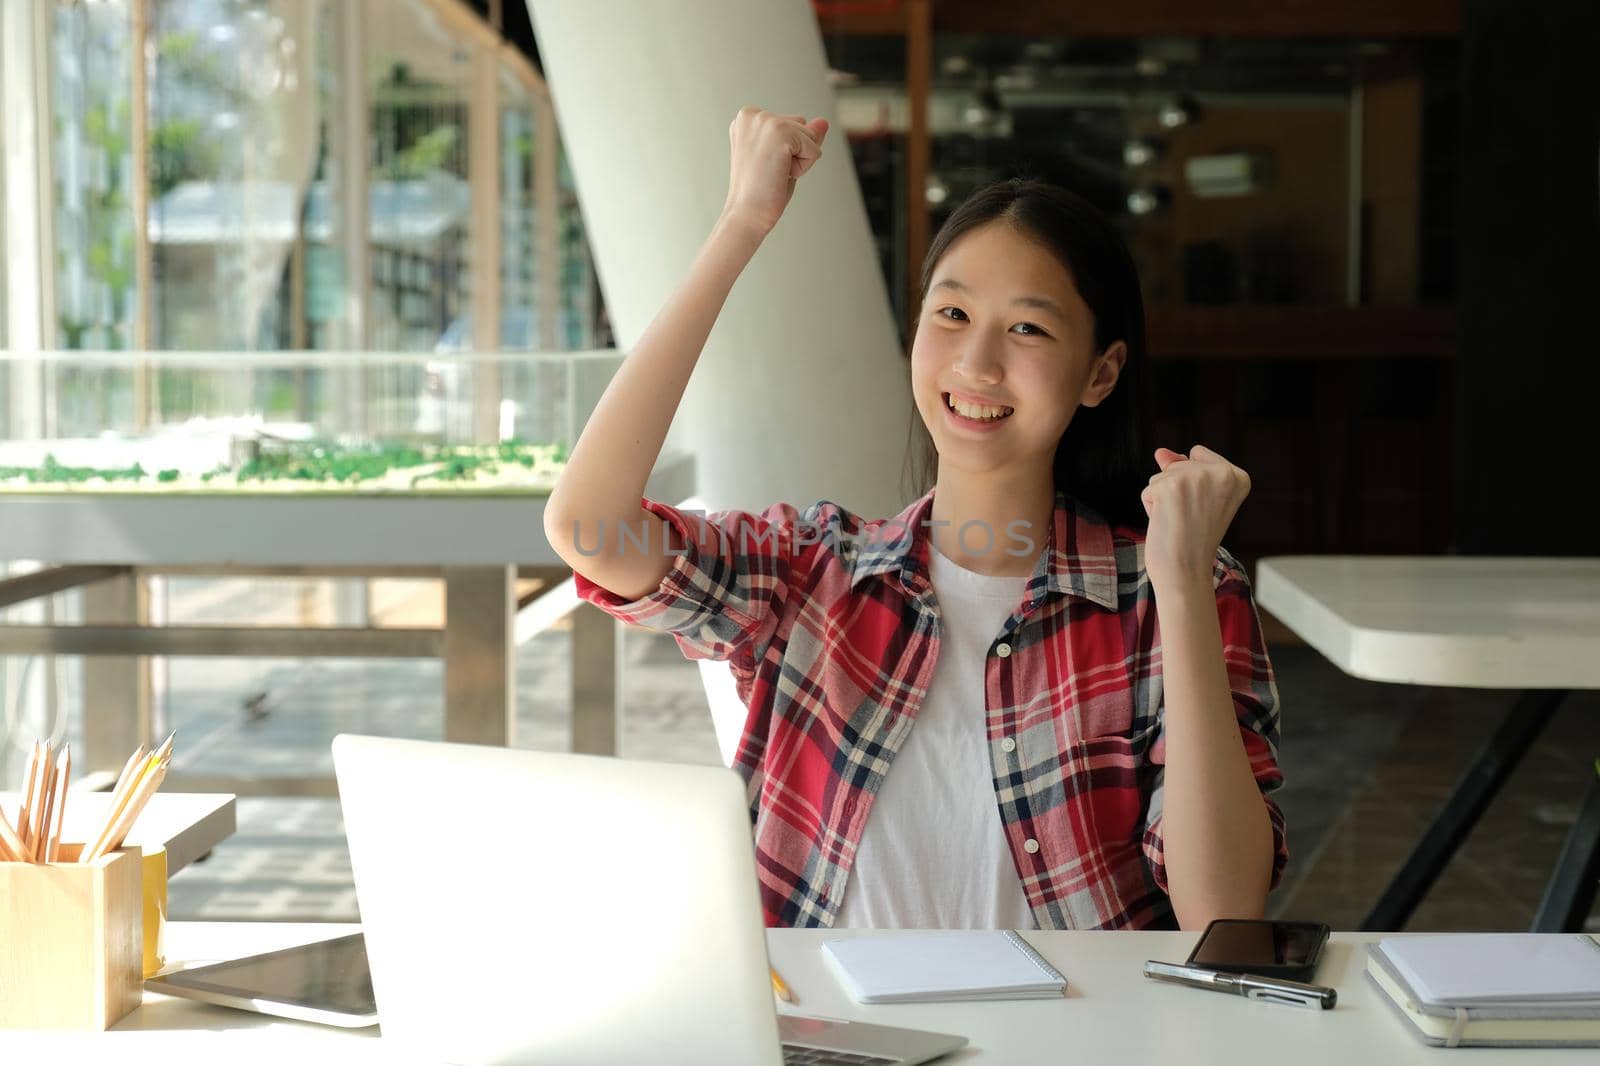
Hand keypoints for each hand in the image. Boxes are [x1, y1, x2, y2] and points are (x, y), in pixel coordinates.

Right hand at [720, 106, 828, 237]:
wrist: (747, 214)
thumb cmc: (761, 190)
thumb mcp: (783, 157)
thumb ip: (802, 135)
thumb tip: (824, 122)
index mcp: (747, 117)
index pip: (791, 124)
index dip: (786, 151)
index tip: (765, 166)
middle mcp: (753, 114)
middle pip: (802, 126)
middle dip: (795, 153)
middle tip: (770, 171)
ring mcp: (766, 121)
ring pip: (810, 136)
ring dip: (799, 161)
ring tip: (774, 173)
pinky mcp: (780, 132)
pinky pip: (814, 150)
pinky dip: (803, 167)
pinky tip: (780, 174)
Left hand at [1140, 444, 1250, 590]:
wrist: (1186, 571)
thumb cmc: (1194, 540)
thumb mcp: (1198, 499)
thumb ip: (1183, 468)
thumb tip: (1161, 453)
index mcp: (1238, 476)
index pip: (1198, 454)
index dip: (1192, 484)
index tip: (1204, 508)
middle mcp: (1221, 473)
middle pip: (1178, 464)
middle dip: (1176, 490)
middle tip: (1191, 519)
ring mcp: (1195, 477)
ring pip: (1161, 476)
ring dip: (1163, 500)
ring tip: (1180, 522)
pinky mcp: (1170, 486)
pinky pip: (1149, 490)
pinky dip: (1151, 508)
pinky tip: (1168, 524)